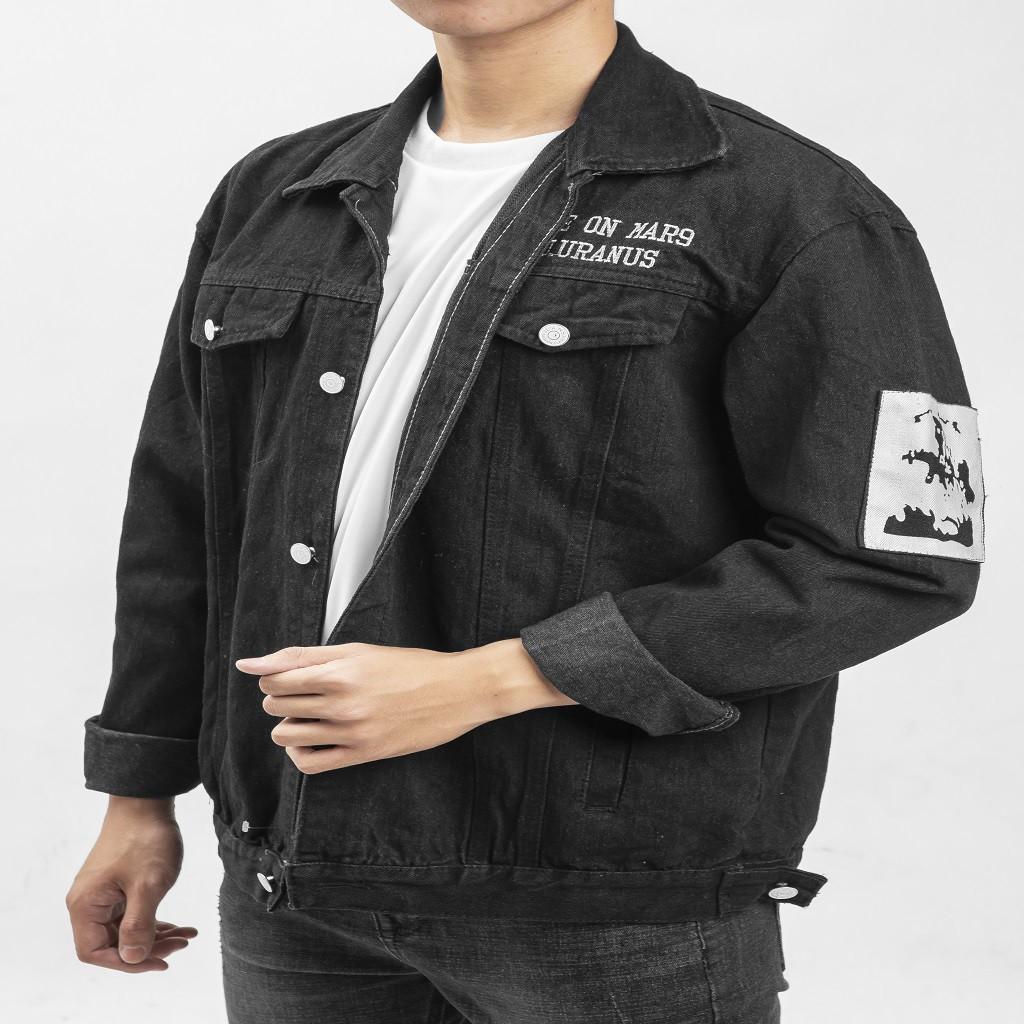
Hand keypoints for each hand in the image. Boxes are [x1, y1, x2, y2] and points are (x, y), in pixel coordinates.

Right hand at [66, 797, 197, 971]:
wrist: (147, 801)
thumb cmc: (145, 839)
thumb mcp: (148, 885)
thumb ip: (138, 925)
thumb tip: (133, 959)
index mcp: (86, 905)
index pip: (96, 952)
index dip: (127, 963)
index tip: (160, 961)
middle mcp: (88, 902)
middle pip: (113, 942)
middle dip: (149, 947)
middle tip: (182, 943)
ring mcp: (103, 893)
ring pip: (126, 929)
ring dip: (156, 935)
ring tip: (187, 934)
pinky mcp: (118, 885)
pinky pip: (132, 913)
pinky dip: (155, 920)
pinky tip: (180, 924)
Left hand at [236, 637, 576, 773]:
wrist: (455, 691)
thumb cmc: (408, 666)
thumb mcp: (358, 650)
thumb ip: (303, 656)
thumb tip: (250, 663)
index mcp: (339, 673)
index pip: (275, 679)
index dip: (274, 676)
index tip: (290, 674)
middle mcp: (342, 705)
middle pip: (277, 706)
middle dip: (281, 697)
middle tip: (305, 690)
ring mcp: (351, 733)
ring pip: (287, 735)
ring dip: (289, 724)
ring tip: (310, 714)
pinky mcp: (362, 755)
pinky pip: (309, 763)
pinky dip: (301, 751)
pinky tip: (314, 737)